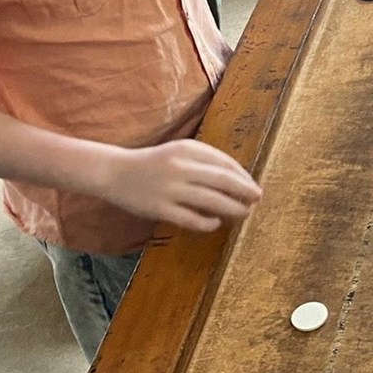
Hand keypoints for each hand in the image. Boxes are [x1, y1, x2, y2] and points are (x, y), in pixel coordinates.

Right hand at [98, 139, 262, 231]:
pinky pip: (191, 219)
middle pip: (224, 181)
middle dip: (245, 192)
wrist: (115, 172)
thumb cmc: (155, 163)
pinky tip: (216, 223)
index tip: (253, 187)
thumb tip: (239, 179)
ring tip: (243, 213)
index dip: (244, 177)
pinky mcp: (159, 208)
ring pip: (212, 201)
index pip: (226, 163)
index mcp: (188, 149)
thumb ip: (206, 161)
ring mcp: (170, 189)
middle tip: (257, 199)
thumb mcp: (180, 151)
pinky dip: (208, 223)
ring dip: (233, 208)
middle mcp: (181, 167)